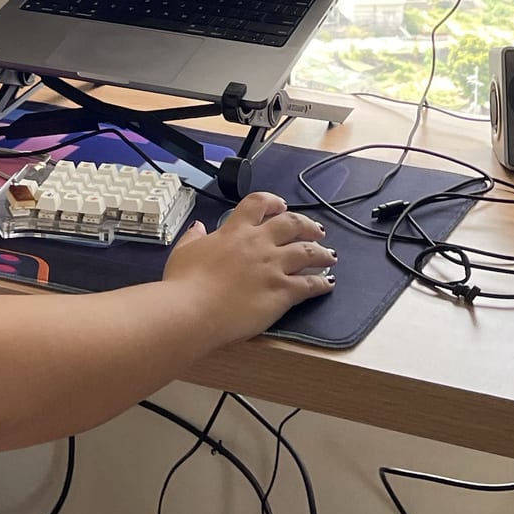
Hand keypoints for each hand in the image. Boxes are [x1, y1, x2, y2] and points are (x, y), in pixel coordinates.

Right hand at [163, 190, 333, 340]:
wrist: (192, 311)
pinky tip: (328, 284)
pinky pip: (310, 284)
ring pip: (308, 252)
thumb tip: (198, 227)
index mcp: (235, 231)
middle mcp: (258, 244)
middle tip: (317, 230)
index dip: (274, 202)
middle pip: (292, 224)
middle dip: (308, 226)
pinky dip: (322, 283)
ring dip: (322, 252)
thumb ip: (194, 237)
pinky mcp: (282, 292)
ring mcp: (273, 267)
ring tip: (329, 255)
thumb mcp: (183, 252)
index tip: (281, 206)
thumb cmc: (184, 284)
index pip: (259, 203)